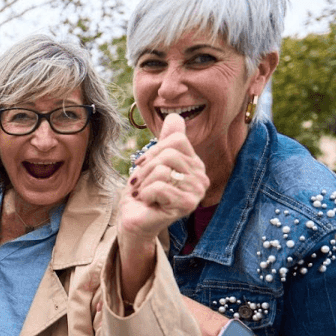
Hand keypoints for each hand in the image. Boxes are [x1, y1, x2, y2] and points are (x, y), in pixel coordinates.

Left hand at [117, 114, 207, 297]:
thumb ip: (166, 140)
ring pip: (163, 169)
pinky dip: (146, 193)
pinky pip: (160, 186)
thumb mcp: (153, 161)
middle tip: (139, 183)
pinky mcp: (187, 205)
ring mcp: (197, 192)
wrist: (133, 219)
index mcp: (194, 164)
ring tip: (143, 193)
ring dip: (144, 181)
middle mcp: (201, 177)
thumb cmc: (143, 191)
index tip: (142, 166)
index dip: (152, 151)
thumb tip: (175, 115)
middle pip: (169, 154)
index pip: (175, 140)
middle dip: (145, 168)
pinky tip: (148, 202)